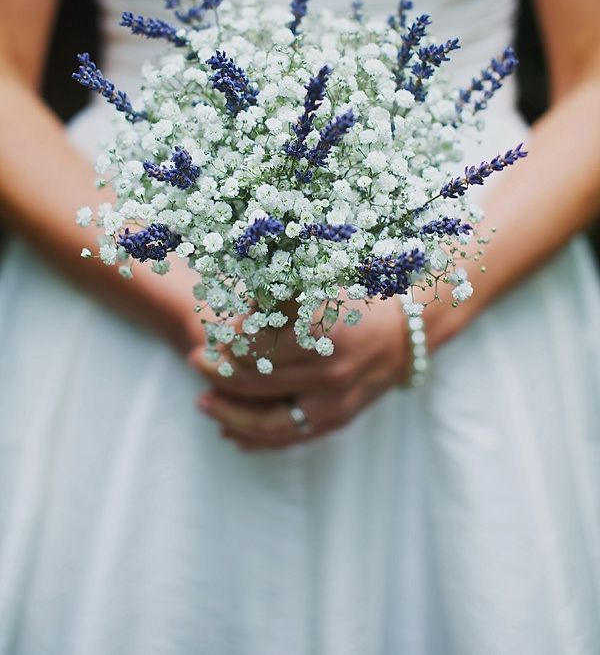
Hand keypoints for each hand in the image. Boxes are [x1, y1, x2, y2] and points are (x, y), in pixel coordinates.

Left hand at [188, 296, 409, 449]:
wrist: (405, 335)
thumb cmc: (358, 300)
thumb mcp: (321, 284)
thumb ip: (276, 291)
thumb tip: (232, 302)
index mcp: (324, 332)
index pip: (257, 345)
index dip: (229, 339)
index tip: (213, 330)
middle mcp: (330, 372)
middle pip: (257, 382)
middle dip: (219, 372)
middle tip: (195, 360)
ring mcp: (335, 403)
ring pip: (268, 421)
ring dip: (229, 414)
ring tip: (202, 403)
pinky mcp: (337, 421)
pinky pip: (288, 438)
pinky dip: (256, 439)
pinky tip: (230, 432)